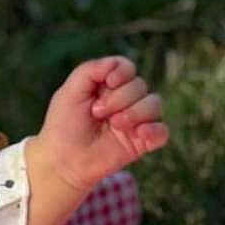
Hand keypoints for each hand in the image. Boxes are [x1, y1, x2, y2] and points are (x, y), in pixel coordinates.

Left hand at [33, 55, 167, 192]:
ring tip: (114, 125)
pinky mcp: (142, 142)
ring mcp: (135, 121)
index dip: (122, 72)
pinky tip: (139, 134)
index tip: (108, 83)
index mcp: (108, 87)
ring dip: (134, 112)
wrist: (62, 160)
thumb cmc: (63, 126)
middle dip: (120, 97)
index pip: (128, 68)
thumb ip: (90, 70)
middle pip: (140, 85)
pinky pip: (162, 132)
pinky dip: (155, 130)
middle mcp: (125, 101)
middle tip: (97, 113)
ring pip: (154, 104)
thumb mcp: (69, 92)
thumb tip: (115, 63)